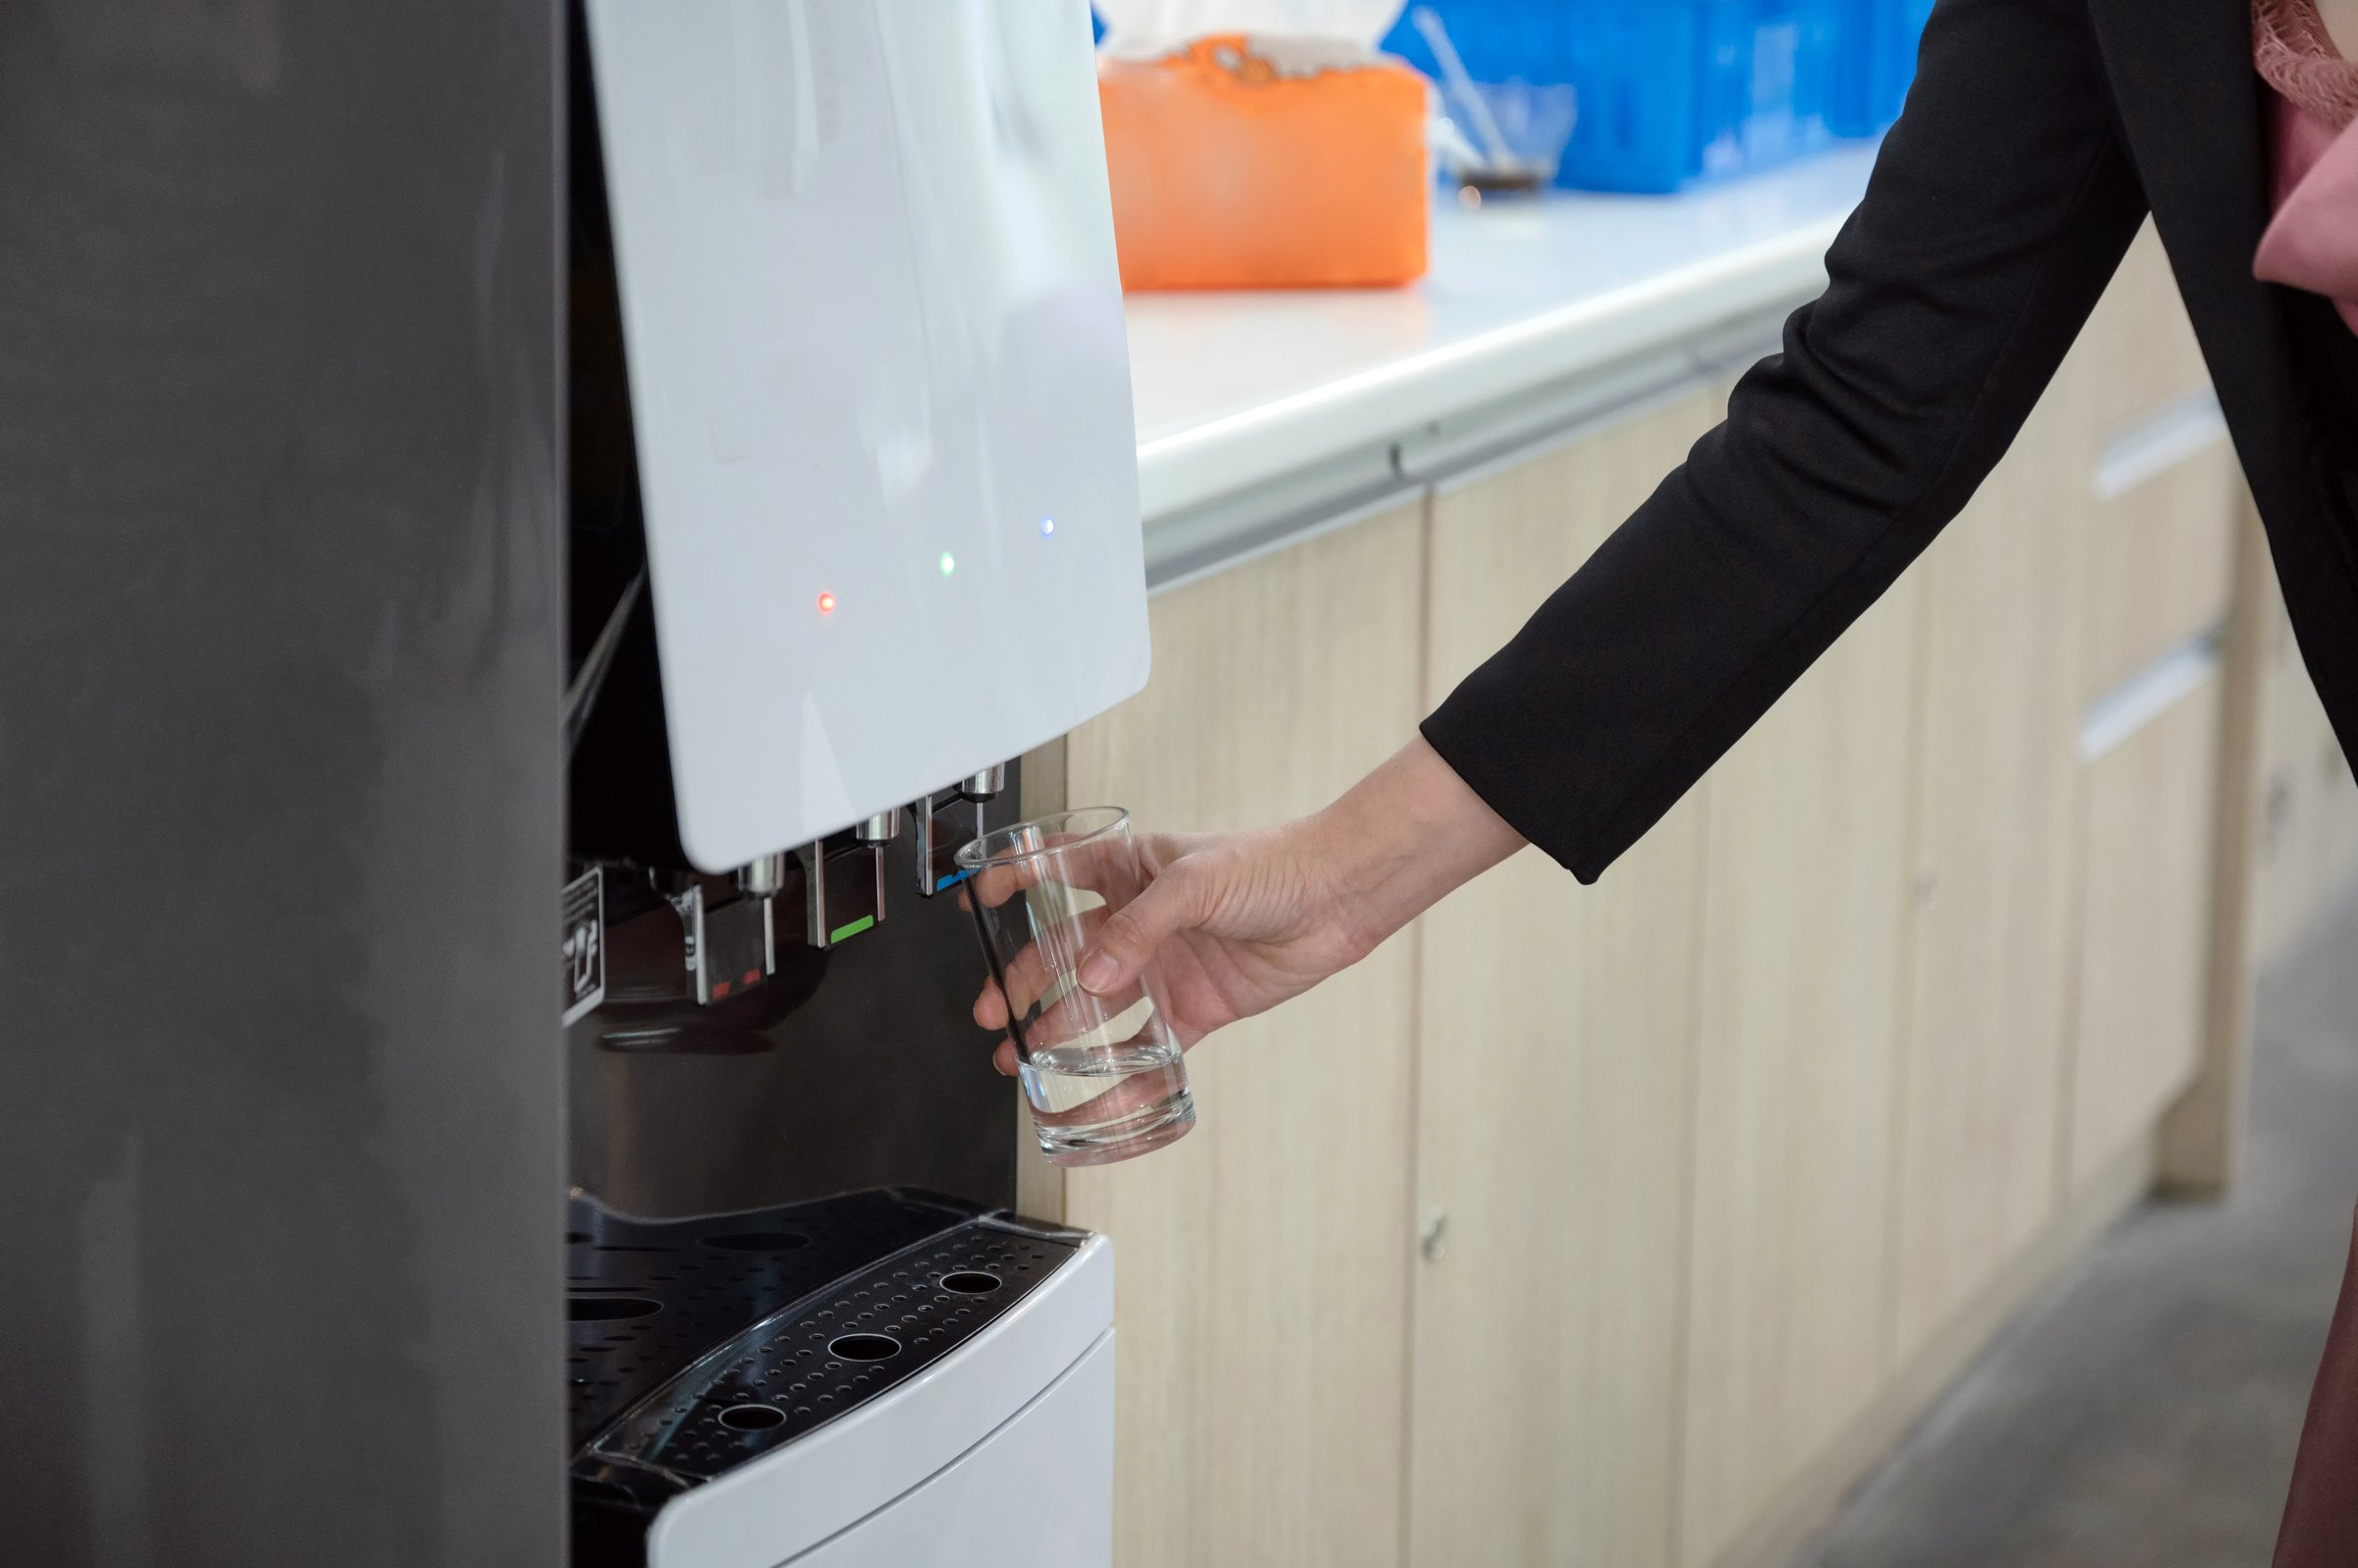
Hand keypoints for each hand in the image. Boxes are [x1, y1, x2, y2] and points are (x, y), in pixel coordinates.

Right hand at [971, 737, 1523, 1073]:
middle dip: (1024, 984)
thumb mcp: (1195, 882)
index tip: (974, 903)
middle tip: (994, 1015)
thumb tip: (1093, 974)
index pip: (1056, 869)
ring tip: (1021, 1061)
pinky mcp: (1193, 1009)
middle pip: (1065, 954)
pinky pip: (1148, 1050)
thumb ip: (1138, 928)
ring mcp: (1163, 966)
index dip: (1013, 882)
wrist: (1336, 897)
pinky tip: (1096, 1098)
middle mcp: (1140, 919)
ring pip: (1096, 1007)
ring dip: (1058, 1034)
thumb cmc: (1273, 864)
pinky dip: (1122, 1077)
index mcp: (1129, 868)